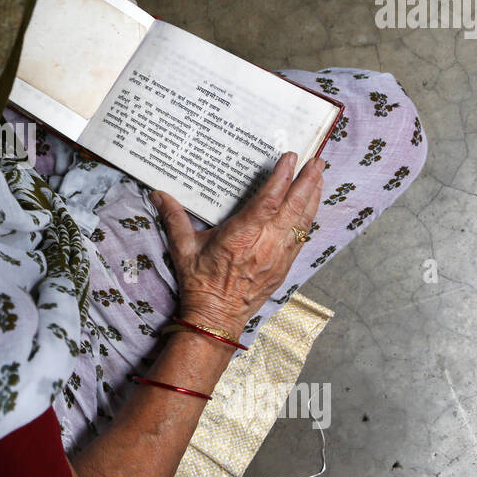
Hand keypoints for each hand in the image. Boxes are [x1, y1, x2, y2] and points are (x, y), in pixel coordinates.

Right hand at [151, 152, 324, 335]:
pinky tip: (311, 208)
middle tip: (317, 160)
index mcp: (241, 236)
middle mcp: (265, 244)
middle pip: (294, 207)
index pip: (268, 200)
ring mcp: (278, 256)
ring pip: (302, 222)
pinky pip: (301, 238)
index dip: (282, 177)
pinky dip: (308, 219)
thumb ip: (174, 218)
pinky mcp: (284, 267)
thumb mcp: (183, 249)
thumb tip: (158, 194)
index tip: (291, 157)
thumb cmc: (200, 284)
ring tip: (319, 176)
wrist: (216, 318)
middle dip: (308, 181)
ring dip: (313, 197)